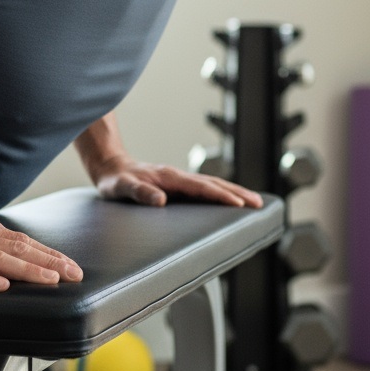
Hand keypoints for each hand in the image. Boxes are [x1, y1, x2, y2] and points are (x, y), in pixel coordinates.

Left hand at [92, 155, 262, 208]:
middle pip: (214, 183)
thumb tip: (161, 199)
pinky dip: (221, 192)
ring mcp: (179, 179)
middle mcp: (177, 176)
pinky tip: (230, 201)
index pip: (201, 187)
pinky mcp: (178, 185)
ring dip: (234, 191)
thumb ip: (139, 192)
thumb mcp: (121, 187)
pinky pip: (205, 188)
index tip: (239, 204)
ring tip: (255, 202)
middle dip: (237, 193)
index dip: (221, 195)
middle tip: (259, 204)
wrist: (110, 167)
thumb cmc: (114, 180)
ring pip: (212, 184)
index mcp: (169, 177)